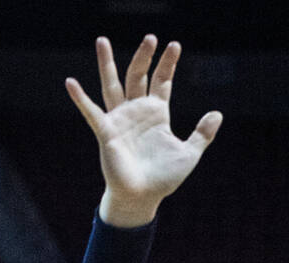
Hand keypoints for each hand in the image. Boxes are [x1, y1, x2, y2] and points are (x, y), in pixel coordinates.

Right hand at [67, 35, 222, 226]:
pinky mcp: (106, 132)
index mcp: (156, 114)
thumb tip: (217, 114)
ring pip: (112, 85)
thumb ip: (202, 134)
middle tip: (151, 37)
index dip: (167, 64)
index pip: (161, 81)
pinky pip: (91, 113)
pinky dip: (81, 99)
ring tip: (102, 41)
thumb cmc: (163, 177)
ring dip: (107, 64)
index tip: (174, 45)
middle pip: (138, 76)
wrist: (143, 197)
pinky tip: (70, 83)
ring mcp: (120, 120)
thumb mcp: (188, 154)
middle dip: (144, 57)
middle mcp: (136, 111)